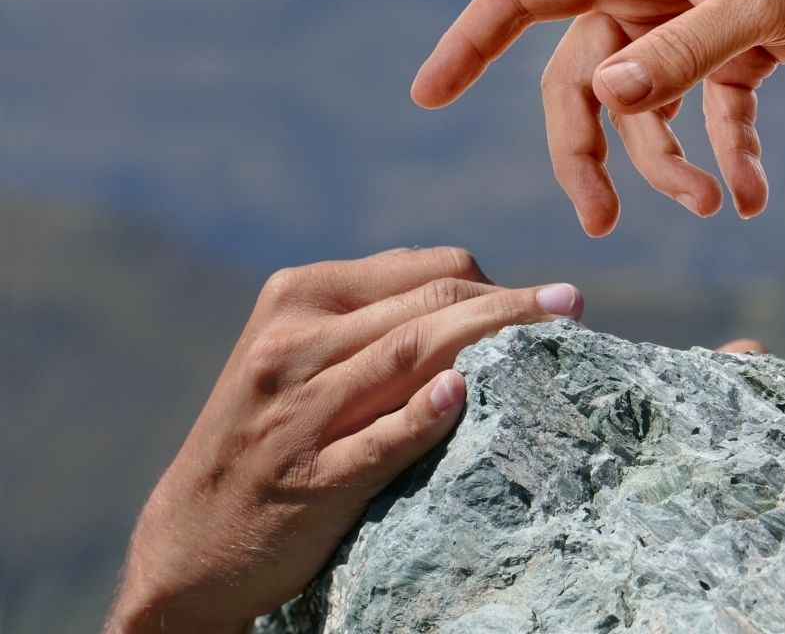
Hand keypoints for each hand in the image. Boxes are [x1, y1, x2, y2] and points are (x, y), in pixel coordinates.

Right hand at [103, 247, 583, 633]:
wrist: (191, 536)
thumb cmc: (266, 434)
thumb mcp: (298, 356)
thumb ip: (372, 321)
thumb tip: (477, 297)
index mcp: (298, 296)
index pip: (423, 269)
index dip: (492, 282)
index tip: (540, 304)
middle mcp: (295, 342)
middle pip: (429, 305)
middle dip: (512, 303)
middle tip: (572, 306)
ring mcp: (298, 411)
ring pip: (412, 356)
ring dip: (494, 340)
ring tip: (560, 334)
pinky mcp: (308, 478)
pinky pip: (377, 439)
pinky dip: (421, 416)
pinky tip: (461, 395)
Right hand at [412, 0, 784, 235]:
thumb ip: (685, 47)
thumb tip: (607, 99)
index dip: (470, 43)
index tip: (429, 94)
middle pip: (581, 83)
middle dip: (590, 155)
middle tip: (599, 222)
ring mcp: (688, 27)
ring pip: (645, 112)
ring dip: (669, 167)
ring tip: (708, 208)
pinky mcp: (735, 54)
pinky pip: (713, 116)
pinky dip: (727, 156)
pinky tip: (751, 197)